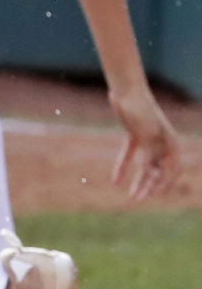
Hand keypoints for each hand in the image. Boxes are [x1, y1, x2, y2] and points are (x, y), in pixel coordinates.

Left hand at [109, 85, 180, 201]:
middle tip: (138, 199)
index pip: (173, 169)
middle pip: (158, 169)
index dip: (164, 184)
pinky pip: (129, 155)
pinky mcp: (133, 135)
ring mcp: (148, 138)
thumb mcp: (147, 136)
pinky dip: (123, 167)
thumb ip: (149, 155)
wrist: (126, 89)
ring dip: (138, 180)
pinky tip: (115, 181)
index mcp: (171, 142)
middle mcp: (162, 142)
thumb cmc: (141, 110)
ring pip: (144, 165)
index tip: (152, 195)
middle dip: (150, 185)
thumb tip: (150, 174)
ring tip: (130, 195)